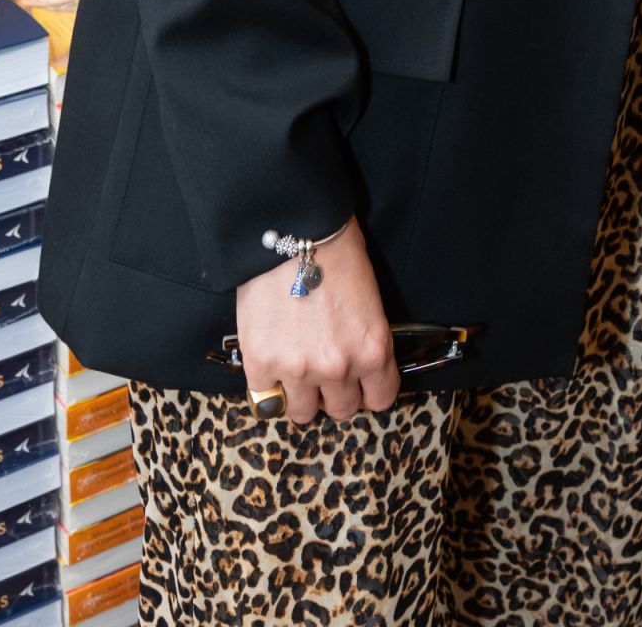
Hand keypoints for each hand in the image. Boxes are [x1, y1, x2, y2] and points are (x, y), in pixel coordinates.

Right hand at [234, 216, 398, 422]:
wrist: (294, 229)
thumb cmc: (337, 253)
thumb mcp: (369, 300)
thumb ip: (364, 340)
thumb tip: (356, 365)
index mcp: (373, 349)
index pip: (380, 399)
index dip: (369, 391)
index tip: (360, 383)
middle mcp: (338, 368)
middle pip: (341, 410)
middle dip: (335, 393)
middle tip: (325, 369)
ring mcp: (298, 370)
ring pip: (302, 413)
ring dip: (301, 394)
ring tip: (296, 367)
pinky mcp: (261, 363)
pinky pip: (265, 398)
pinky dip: (268, 384)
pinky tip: (272, 358)